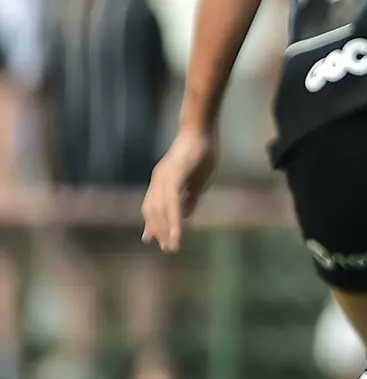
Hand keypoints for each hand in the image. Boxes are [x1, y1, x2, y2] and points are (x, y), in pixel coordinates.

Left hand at [141, 129, 217, 252]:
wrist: (201, 130)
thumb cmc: (202, 151)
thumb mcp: (198, 179)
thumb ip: (191, 197)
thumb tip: (185, 215)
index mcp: (162, 181)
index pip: (153, 206)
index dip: (153, 223)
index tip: (153, 240)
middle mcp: (158, 180)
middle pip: (153, 211)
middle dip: (160, 231)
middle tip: (168, 248)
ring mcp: (164, 178)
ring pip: (161, 210)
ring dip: (166, 230)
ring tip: (173, 245)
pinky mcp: (173, 177)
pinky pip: (171, 203)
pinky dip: (173, 220)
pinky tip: (178, 232)